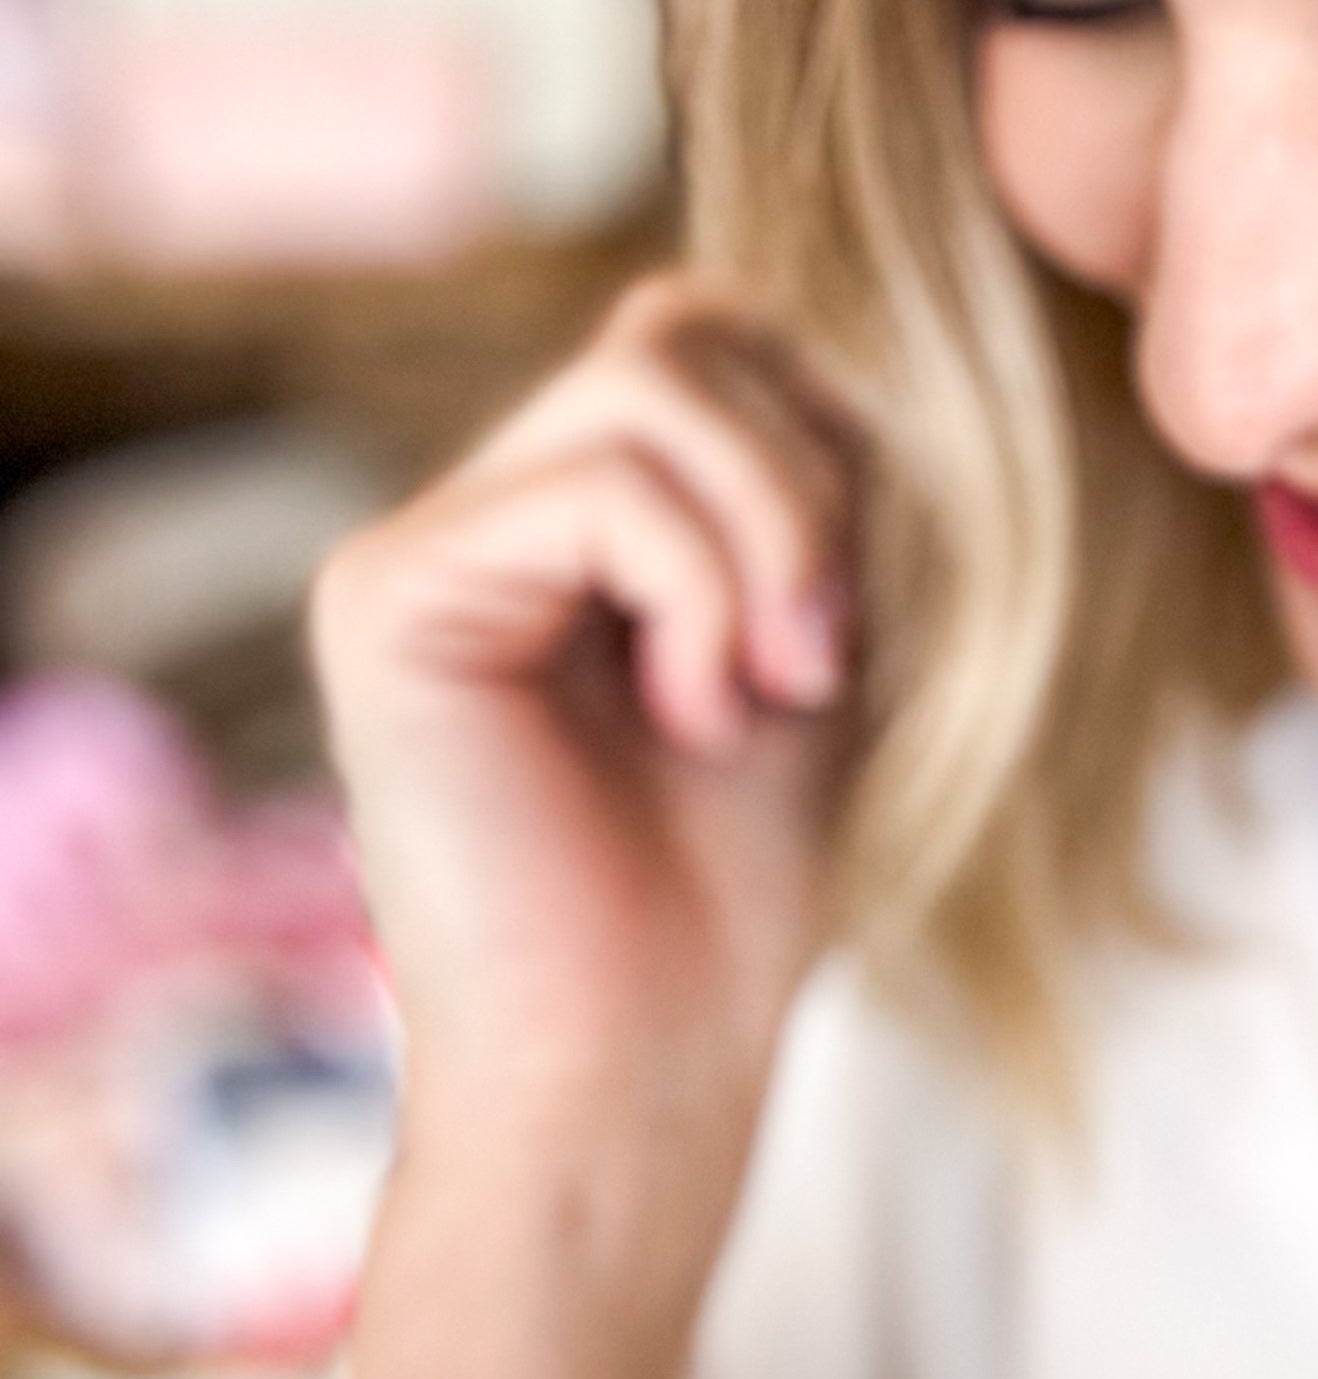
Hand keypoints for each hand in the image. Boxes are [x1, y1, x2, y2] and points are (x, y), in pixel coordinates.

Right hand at [309, 275, 866, 1233]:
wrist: (649, 1059)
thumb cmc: (740, 880)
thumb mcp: (823, 628)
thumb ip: (819, 476)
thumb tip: (863, 319)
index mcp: (573, 519)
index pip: (708, 332)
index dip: (827, 420)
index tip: (872, 587)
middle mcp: (478, 515)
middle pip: (676, 328)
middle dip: (807, 473)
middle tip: (823, 650)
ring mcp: (418, 547)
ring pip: (645, 377)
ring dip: (768, 532)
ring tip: (771, 684)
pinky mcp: (385, 595)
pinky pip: (597, 485)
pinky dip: (700, 588)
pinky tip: (695, 715)